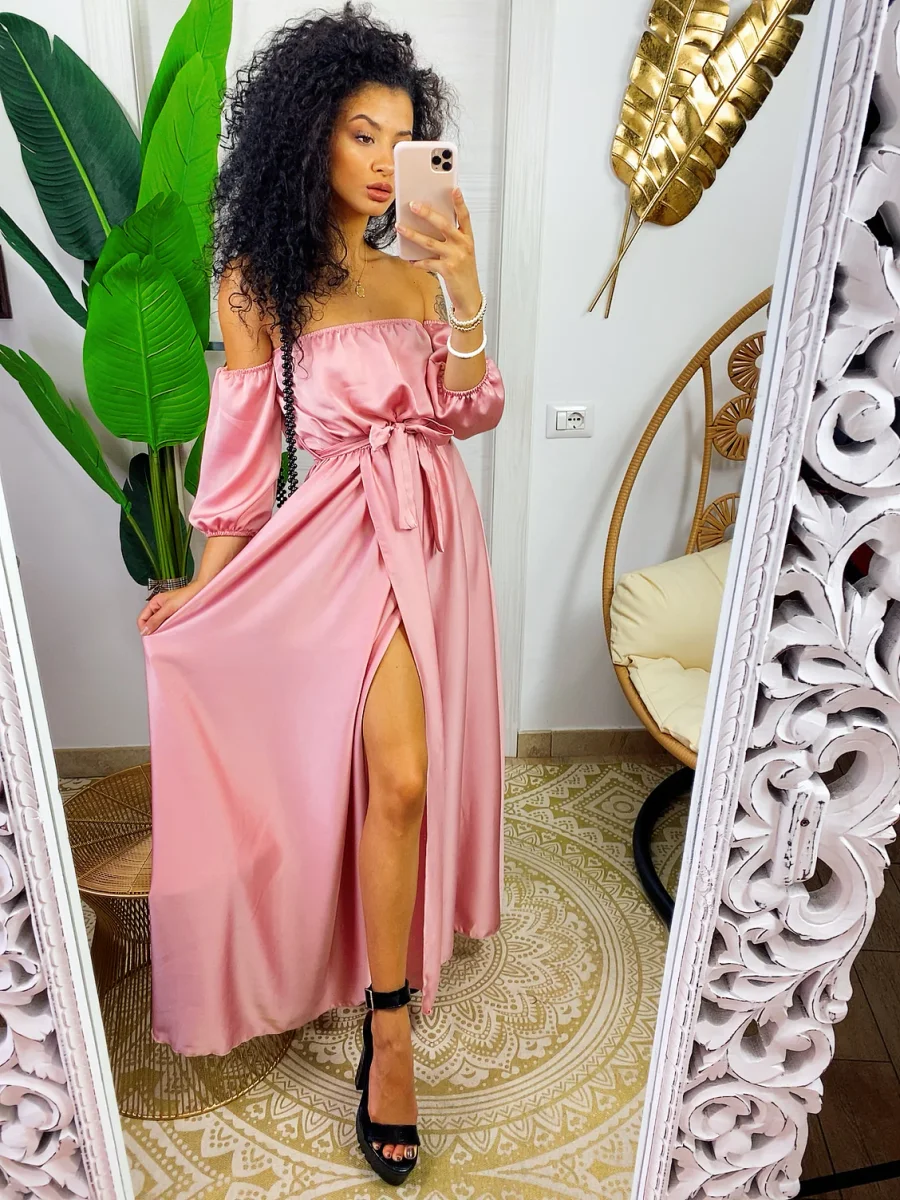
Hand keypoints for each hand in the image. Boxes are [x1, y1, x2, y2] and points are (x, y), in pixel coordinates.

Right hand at [137, 582, 202, 635]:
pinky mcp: (174, 614)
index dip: (144, 628)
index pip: (141, 618)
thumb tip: (145, 630)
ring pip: (158, 623)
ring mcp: (166, 611)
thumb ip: (156, 619)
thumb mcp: (169, 608)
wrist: (201, 592)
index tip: (150, 636)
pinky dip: (168, 627)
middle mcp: (159, 607)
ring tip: (168, 631)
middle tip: (159, 635)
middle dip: (152, 629)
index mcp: (154, 602)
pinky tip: (173, 629)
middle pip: (149, 622)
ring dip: (161, 629)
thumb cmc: (187, 595)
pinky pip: (166, 623)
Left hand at [396, 187, 481, 315]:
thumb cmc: (463, 272)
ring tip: (400, 227)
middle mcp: (463, 245)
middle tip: (413, 205)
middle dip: (427, 213)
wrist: (469, 296)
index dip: (459, 202)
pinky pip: (427, 262)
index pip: (464, 216)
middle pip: (444, 224)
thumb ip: (450, 239)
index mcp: (467, 238)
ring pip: (430, 242)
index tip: (454, 189)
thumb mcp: (461, 252)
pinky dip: (417, 261)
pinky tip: (409, 259)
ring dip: (413, 234)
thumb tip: (428, 225)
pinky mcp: (447, 270)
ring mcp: (455, 257)